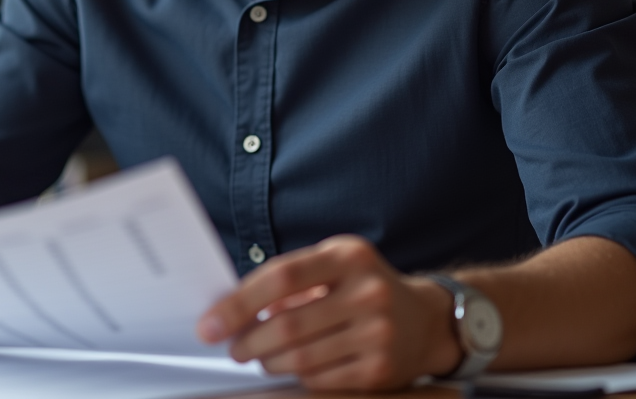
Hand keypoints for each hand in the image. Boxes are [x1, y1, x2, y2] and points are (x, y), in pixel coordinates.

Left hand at [196, 235, 460, 390]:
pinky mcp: (380, 368)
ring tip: (260, 356)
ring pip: (301, 358)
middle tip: (233, 346)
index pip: (281, 278)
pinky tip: (292, 367)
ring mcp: (377, 332)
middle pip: (287, 324)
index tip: (210, 323)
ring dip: (268, 361)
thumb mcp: (333, 265)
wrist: (425, 320)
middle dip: (248, 341)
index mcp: (348, 256)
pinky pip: (320, 380)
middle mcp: (367, 291)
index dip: (239, 303)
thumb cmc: (363, 287)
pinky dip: (297, 376)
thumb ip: (289, 280)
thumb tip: (232, 308)